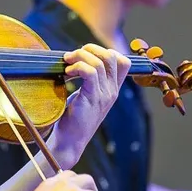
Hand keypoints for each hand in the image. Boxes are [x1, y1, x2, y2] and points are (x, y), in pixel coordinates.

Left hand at [48, 43, 130, 168]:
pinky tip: (68, 73)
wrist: (69, 142)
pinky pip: (89, 72)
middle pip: (112, 57)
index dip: (106, 51)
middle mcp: (112, 91)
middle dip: (91, 49)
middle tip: (73, 55)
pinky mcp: (92, 99)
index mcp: (113, 89)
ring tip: (67, 63)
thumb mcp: (86, 96)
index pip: (124, 62)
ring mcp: (104, 95)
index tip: (87, 55)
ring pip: (99, 62)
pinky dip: (77, 67)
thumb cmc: (73, 118)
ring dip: (79, 57)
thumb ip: (90, 80)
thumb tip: (77, 57)